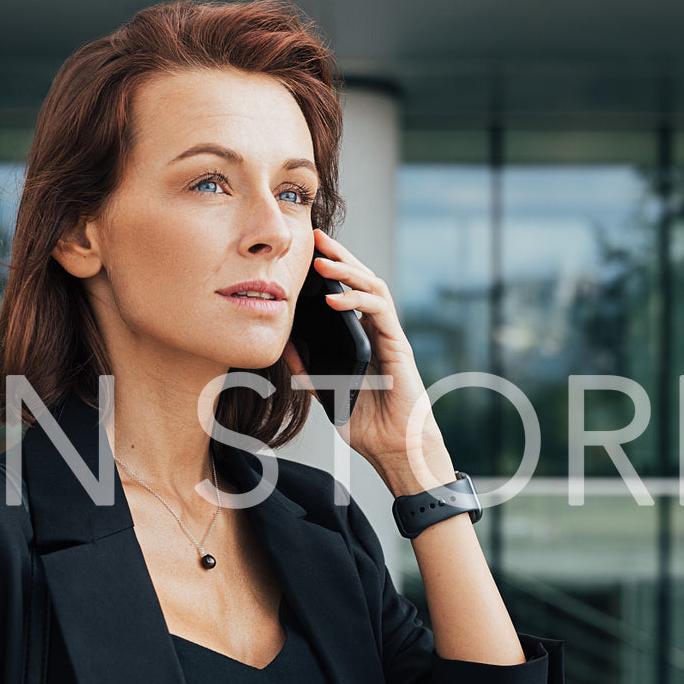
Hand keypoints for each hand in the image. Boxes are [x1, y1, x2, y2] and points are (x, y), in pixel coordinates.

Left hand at [281, 229, 454, 492]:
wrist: (394, 447)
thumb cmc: (366, 423)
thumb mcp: (325, 392)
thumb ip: (308, 369)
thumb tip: (286, 345)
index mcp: (359, 336)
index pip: (345, 293)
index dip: (328, 271)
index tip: (305, 252)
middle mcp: (375, 329)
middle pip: (360, 280)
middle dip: (339, 256)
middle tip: (316, 237)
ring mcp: (388, 334)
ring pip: (372, 287)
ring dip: (348, 271)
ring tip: (322, 261)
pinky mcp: (398, 344)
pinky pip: (380, 312)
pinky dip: (358, 301)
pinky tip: (336, 299)